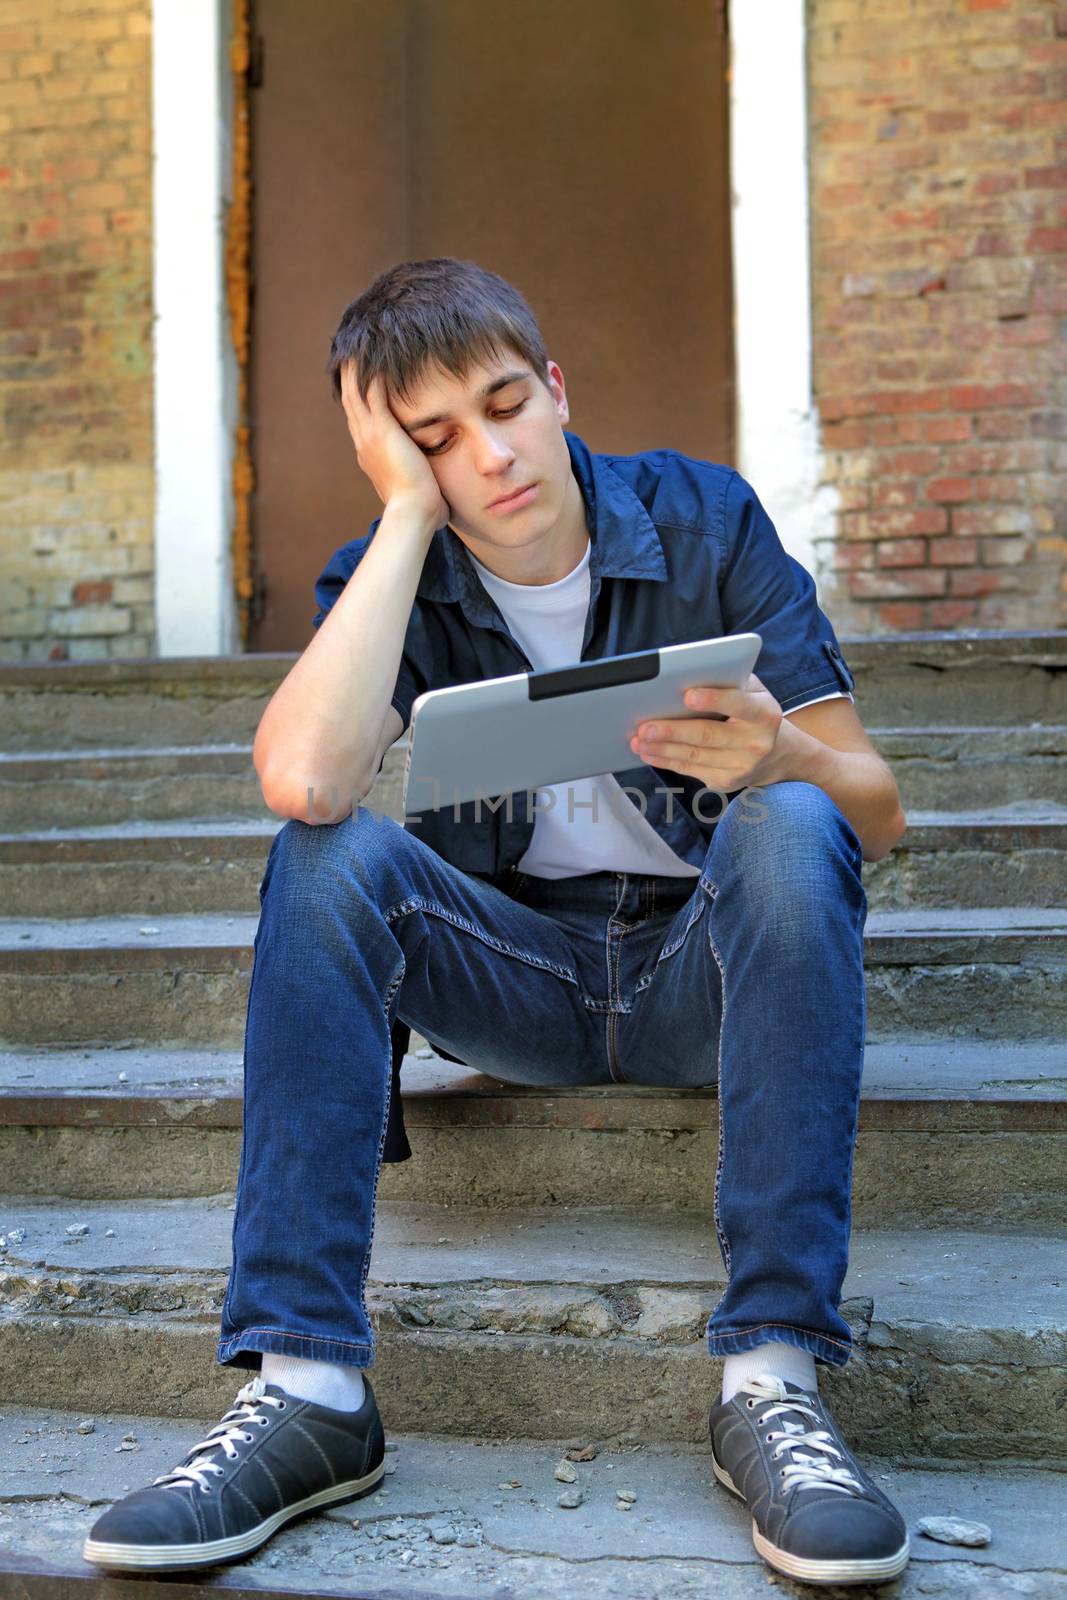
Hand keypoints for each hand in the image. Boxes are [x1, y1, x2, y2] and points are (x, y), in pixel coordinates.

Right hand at [340, 362, 449, 524]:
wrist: (414, 514)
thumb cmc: (422, 510)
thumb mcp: (416, 488)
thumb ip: (420, 476)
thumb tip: (436, 486)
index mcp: (370, 456)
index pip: (360, 420)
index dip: (357, 400)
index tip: (357, 383)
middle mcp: (364, 442)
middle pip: (351, 401)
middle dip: (350, 377)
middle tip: (349, 354)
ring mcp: (370, 435)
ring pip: (356, 392)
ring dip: (357, 367)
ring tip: (358, 344)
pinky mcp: (382, 430)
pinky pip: (373, 391)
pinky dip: (372, 371)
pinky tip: (376, 351)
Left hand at [629, 673, 787, 790]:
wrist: (775, 752)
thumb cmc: (751, 710)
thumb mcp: (750, 691)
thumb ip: (727, 681)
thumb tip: (683, 677)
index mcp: (765, 713)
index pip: (739, 704)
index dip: (713, 699)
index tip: (687, 695)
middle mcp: (757, 743)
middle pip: (708, 735)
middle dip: (673, 731)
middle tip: (644, 726)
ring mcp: (742, 766)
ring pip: (694, 756)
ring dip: (661, 748)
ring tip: (637, 740)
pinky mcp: (726, 782)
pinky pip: (690, 770)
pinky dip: (665, 761)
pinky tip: (648, 753)